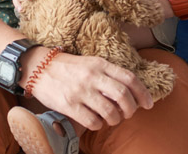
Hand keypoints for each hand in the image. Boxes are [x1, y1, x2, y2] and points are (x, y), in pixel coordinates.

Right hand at [26, 51, 153, 130]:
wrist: (39, 67)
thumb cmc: (69, 67)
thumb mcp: (91, 63)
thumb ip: (108, 74)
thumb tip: (129, 92)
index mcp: (100, 64)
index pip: (129, 78)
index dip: (142, 93)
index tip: (148, 104)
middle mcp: (92, 76)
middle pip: (123, 95)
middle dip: (131, 109)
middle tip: (130, 114)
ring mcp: (81, 91)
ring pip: (109, 111)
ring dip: (115, 119)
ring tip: (113, 119)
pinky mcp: (69, 105)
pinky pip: (92, 121)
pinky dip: (98, 125)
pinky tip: (96, 122)